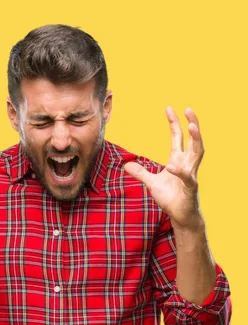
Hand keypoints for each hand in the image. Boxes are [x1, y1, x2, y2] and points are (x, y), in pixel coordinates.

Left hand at [124, 107, 204, 230]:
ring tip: (192, 126)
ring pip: (197, 154)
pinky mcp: (190, 188)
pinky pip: (187, 177)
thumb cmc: (170, 198)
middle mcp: (187, 164)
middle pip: (193, 140)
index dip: (174, 123)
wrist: (181, 216)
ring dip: (196, 139)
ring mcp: (191, 175)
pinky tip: (172, 166)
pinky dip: (180, 171)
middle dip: (193, 124)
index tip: (169, 108)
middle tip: (189, 109)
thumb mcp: (151, 183)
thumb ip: (141, 173)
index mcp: (178, 160)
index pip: (178, 137)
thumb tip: (127, 165)